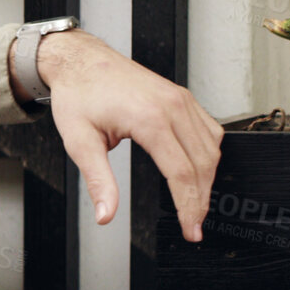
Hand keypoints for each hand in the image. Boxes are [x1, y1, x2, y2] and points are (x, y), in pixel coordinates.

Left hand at [33, 30, 223, 241]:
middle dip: (200, 200)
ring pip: (210, 148)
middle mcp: (172, 106)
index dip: (188, 206)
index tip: (189, 228)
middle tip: (193, 225)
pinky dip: (208, 154)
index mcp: (149, 118)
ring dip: (207, 179)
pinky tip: (200, 170)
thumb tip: (105, 214)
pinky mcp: (182, 96)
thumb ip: (98, 181)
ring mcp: (181, 99)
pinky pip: (209, 130)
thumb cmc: (78, 94)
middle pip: (201, 164)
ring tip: (195, 204)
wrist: (80, 61)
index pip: (181, 173)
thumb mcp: (79, 141)